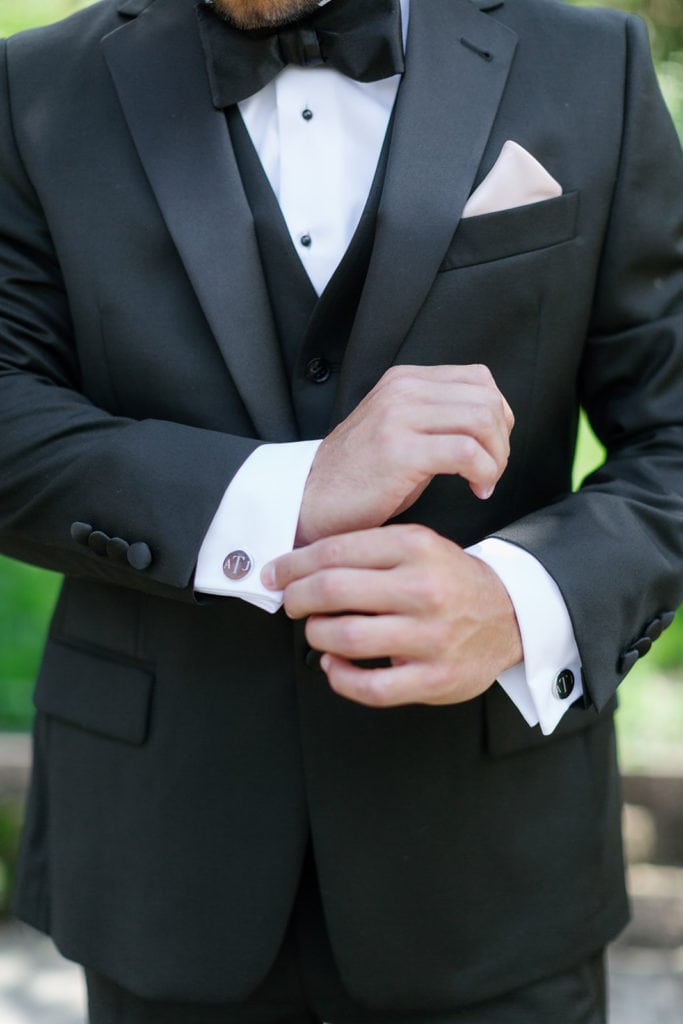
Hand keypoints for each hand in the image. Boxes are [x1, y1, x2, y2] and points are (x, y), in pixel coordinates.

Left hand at [263, 524, 522, 707]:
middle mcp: (424, 588)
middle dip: (296, 598)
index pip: (335, 552)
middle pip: (333, 590)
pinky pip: (371, 687)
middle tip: (290, 603)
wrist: (510, 614)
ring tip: (318, 631)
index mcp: (416, 547)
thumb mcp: (417, 546)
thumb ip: (365, 551)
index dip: (292, 565)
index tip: (274, 574)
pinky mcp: (436, 678)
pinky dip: (340, 678)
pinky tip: (334, 666)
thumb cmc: (448, 580)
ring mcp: (432, 636)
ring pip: (347, 637)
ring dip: (317, 635)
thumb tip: (298, 566)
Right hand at [296, 364, 513, 544]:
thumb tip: (492, 423)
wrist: (312, 501)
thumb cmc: (361, 477)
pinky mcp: (399, 450)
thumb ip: (439, 417)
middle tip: (491, 471)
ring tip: (484, 481)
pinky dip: (484, 473)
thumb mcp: (401, 430)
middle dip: (502, 441)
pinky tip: (475, 489)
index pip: (479, 380)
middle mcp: (403, 390)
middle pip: (487, 399)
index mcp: (405, 380)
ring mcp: (399, 417)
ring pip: (482, 421)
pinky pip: (466, 452)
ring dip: (496, 458)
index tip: (491, 449)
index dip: (499, 416)